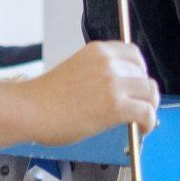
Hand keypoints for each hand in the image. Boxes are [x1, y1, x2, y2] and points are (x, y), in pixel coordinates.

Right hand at [17, 41, 158, 144]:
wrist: (30, 110)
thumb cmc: (44, 98)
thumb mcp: (76, 70)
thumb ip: (99, 73)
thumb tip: (117, 89)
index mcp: (98, 51)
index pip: (133, 54)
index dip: (139, 71)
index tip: (137, 83)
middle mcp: (108, 63)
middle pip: (143, 74)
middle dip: (144, 91)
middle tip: (140, 105)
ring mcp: (113, 83)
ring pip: (149, 92)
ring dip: (149, 107)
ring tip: (142, 119)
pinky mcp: (115, 106)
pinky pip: (146, 112)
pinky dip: (148, 122)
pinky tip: (141, 129)